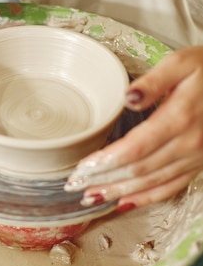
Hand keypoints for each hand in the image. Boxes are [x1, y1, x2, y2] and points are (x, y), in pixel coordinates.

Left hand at [65, 47, 202, 208]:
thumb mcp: (182, 63)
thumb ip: (153, 82)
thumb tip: (128, 98)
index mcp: (178, 119)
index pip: (133, 150)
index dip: (104, 163)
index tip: (81, 168)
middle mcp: (187, 144)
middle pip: (137, 171)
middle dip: (104, 180)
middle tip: (76, 186)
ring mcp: (195, 158)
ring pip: (151, 183)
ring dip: (119, 192)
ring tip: (92, 197)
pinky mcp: (199, 163)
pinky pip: (171, 187)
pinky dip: (147, 198)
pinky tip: (126, 202)